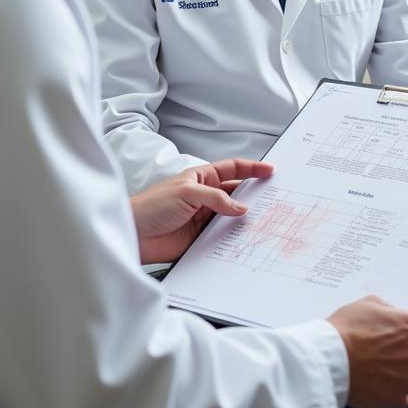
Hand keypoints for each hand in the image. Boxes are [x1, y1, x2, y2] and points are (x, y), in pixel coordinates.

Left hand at [130, 159, 272, 263]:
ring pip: (233, 216)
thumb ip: (216, 198)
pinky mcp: (202, 238)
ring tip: (264, 220)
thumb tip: (240, 207)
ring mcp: (205, 218)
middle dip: (254, 195)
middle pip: (236, 193)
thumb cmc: (152, 206)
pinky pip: (224, 237)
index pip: (232, 169)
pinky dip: (235, 238)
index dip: (252, 168)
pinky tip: (245, 239)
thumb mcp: (186, 193)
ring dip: (246, 219)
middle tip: (273, 198)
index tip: (270, 170)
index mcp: (201, 178)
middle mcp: (206, 197)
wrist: (134, 235)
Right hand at [327, 296, 407, 407]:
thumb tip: (394, 315)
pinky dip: (389, 387)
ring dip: (398, 369)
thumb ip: (389, 308)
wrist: (330, 361)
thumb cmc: (347, 329)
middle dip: (406, 349)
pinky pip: (399, 392)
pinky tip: (371, 379)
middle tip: (382, 347)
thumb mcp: (369, 303)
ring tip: (372, 364)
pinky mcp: (399, 399)